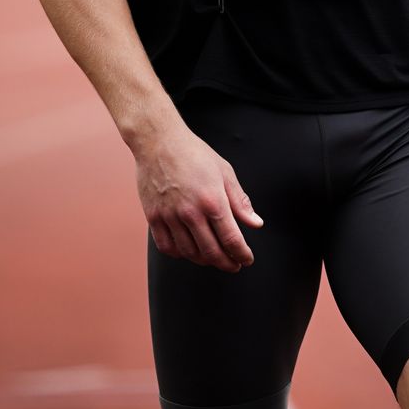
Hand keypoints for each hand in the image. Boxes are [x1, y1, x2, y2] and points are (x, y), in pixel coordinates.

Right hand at [134, 120, 261, 271]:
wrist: (159, 142)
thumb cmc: (195, 154)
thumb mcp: (225, 172)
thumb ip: (240, 201)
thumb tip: (255, 223)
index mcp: (213, 201)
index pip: (231, 239)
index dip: (242, 254)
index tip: (247, 259)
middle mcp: (191, 213)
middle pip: (211, 251)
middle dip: (226, 263)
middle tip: (234, 265)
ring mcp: (170, 217)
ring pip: (189, 252)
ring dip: (204, 260)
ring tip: (214, 258)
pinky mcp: (153, 217)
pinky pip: (167, 246)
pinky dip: (179, 254)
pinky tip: (189, 251)